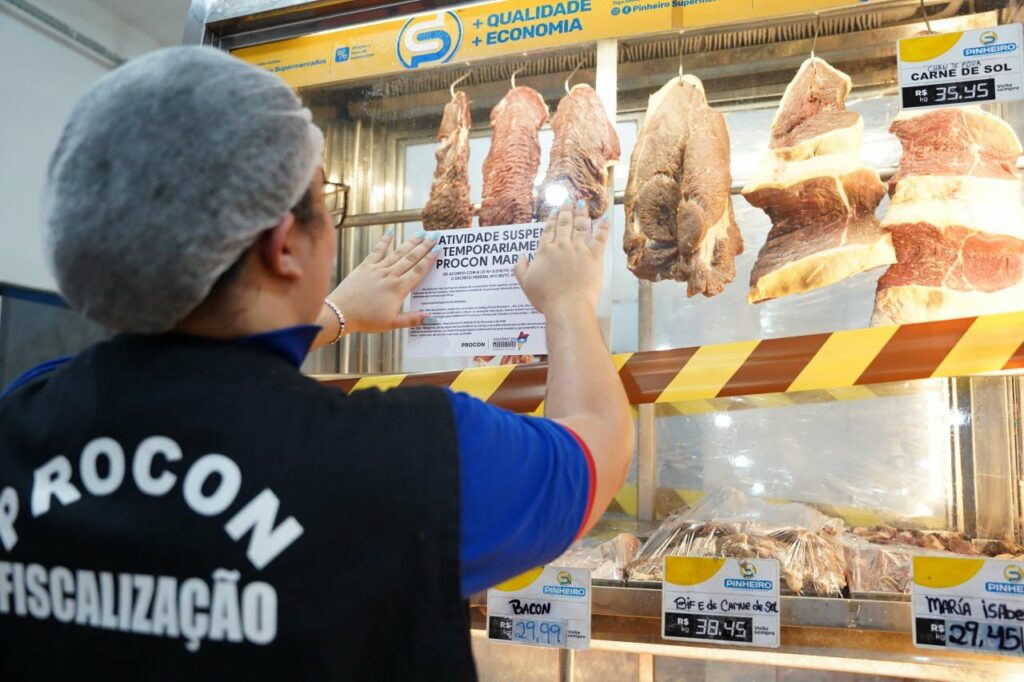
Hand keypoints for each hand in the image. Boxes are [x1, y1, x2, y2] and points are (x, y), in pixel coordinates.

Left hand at [323, 230, 439, 334]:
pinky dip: (384, 241)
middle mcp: (389, 276)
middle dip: (424, 246)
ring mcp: (377, 269)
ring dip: (410, 242)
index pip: (417, 271)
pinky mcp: (365, 267)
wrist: (340, 313)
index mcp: (398, 289)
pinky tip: (390, 232)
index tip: (438, 249)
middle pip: (411, 258)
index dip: (429, 260)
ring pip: (398, 253)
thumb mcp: (391, 323)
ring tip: (421, 233)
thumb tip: (432, 318)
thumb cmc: (365, 320)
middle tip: (434, 236)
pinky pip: (377, 251)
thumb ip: (412, 320)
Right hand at [514, 200, 608, 315]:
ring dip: (582, 213)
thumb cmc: (547, 298)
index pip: (548, 230)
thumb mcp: (526, 284)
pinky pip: (600, 239)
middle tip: (569, 199)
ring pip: (580, 226)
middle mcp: (562, 246)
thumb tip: (521, 257)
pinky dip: (603, 228)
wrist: (567, 306)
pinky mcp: (594, 257)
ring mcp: (579, 250)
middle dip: (567, 209)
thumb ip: (520, 268)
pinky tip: (604, 218)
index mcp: (545, 251)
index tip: (555, 209)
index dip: (552, 217)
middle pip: (564, 223)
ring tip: (583, 203)